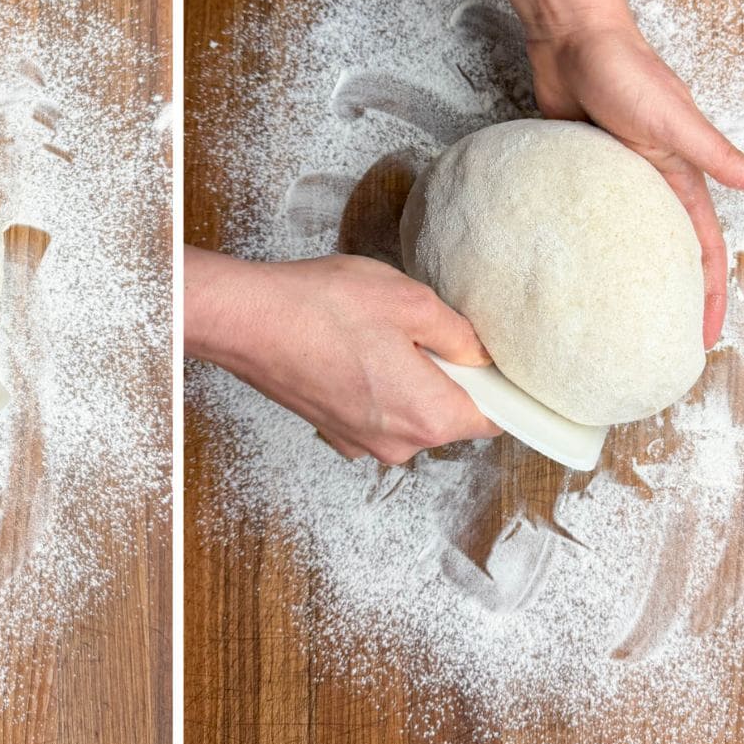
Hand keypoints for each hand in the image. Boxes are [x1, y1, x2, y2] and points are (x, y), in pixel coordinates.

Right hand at [186, 249, 501, 463]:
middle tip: (415, 327)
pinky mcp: (334, 432)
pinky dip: (372, 384)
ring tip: (373, 333)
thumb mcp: (411, 300)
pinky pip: (375, 411)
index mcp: (428, 416)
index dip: (496, 383)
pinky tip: (350, 347)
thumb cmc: (322, 308)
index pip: (494, 418)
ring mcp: (362, 442)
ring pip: (409, 411)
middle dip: (444, 373)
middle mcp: (398, 443)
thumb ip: (460, 335)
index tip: (484, 354)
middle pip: (449, 414)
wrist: (247, 321)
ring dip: (405, 377)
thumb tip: (480, 354)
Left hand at [528, 22, 743, 347]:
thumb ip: (721, 156)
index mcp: (680, 176)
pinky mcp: (579, 164)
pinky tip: (568, 261)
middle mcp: (650, 179)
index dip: (709, 294)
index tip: (704, 338)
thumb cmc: (626, 71)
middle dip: (669, 295)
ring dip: (624, 270)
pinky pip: (585, 210)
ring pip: (624, 235)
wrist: (572, 39)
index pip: (703, 250)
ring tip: (612, 312)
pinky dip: (584, 237)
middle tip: (656, 339)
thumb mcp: (677, 122)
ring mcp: (613, 174)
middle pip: (665, 250)